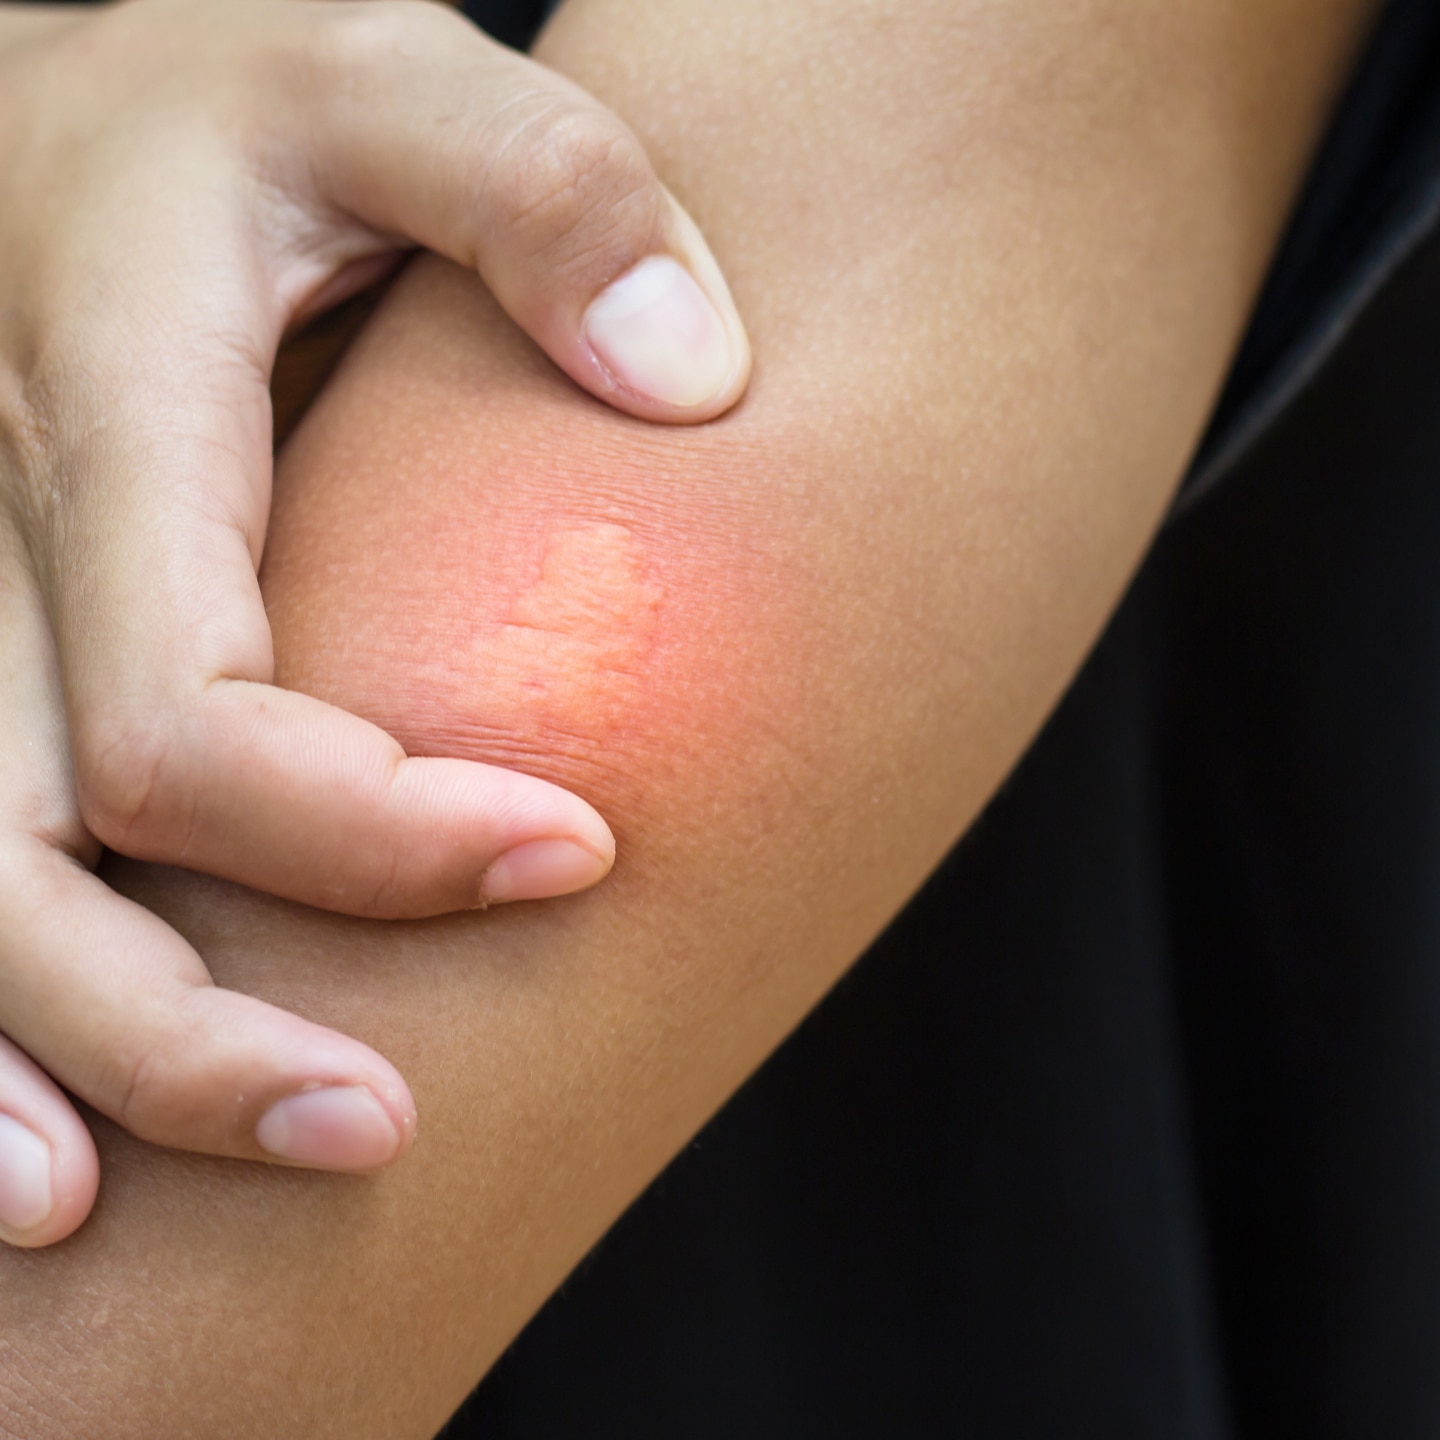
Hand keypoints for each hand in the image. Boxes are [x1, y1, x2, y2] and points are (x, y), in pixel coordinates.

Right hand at [0, 0, 749, 1246]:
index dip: (375, 829)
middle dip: (198, 1027)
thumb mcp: (399, 82)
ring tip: (150, 1192)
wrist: (81, 120)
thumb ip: (548, 192)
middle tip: (381, 1125)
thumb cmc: (256, 113)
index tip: (575, 855)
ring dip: (57, 1067)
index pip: (203, 709)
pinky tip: (45, 1155)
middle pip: (45, 857)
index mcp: (107, 411)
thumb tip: (692, 372)